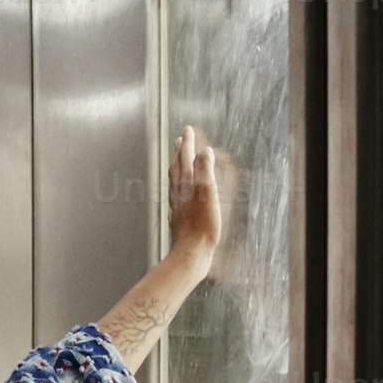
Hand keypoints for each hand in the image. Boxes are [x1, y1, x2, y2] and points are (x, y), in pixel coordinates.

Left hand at [163, 123, 223, 266]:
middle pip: (177, 167)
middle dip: (180, 152)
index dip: (188, 143)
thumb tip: (204, 150)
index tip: (188, 129)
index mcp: (186, 184)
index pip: (186, 157)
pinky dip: (179, 186)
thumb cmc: (202, 225)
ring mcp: (178, 206)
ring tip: (178, 161)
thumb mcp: (208, 193)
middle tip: (181, 139)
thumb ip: (204, 170)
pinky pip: (177, 196)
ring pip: (174, 181)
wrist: (191, 254)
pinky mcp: (180, 219)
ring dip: (177, 168)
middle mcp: (178, 193)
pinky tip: (180, 192)